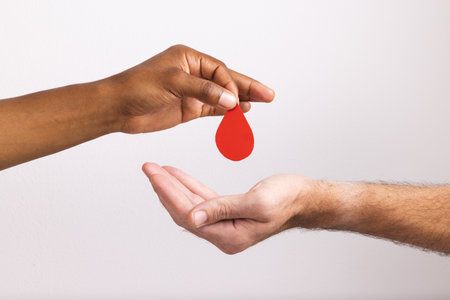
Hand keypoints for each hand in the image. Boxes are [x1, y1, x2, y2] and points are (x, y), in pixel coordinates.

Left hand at [104, 44, 274, 132]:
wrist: (117, 108)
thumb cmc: (137, 88)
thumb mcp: (171, 83)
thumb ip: (203, 91)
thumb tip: (231, 99)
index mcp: (188, 59)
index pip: (219, 70)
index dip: (231, 84)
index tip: (236, 99)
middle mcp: (192, 73)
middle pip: (226, 80)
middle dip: (247, 87)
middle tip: (269, 95)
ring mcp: (191, 92)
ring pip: (222, 95)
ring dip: (240, 100)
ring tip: (260, 103)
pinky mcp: (188, 108)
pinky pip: (212, 108)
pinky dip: (226, 111)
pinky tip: (239, 112)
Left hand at [142, 163, 340, 253]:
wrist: (304, 198)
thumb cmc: (288, 199)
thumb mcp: (257, 202)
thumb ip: (223, 209)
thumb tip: (193, 217)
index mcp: (229, 236)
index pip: (189, 215)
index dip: (169, 194)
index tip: (154, 175)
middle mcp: (223, 234)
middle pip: (185, 211)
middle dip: (165, 189)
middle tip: (148, 169)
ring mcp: (224, 224)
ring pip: (190, 205)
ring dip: (173, 187)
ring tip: (156, 170)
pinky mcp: (228, 213)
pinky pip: (202, 199)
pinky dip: (189, 186)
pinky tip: (177, 175)